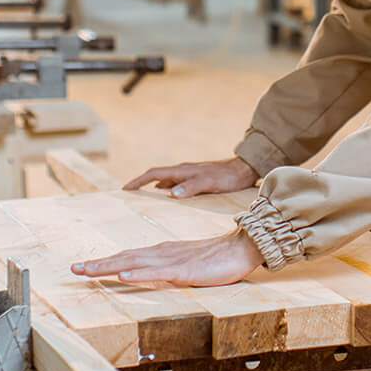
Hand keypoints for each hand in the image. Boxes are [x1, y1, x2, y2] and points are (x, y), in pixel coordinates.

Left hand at [71, 231, 263, 286]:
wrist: (241, 248)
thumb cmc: (216, 258)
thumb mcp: (185, 265)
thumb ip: (167, 268)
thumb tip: (150, 274)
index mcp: (161, 253)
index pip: (127, 258)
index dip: (104, 262)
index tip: (84, 267)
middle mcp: (161, 254)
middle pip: (124, 258)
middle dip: (98, 264)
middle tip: (74, 268)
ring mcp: (171, 261)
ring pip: (134, 263)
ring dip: (109, 267)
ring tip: (88, 270)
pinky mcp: (184, 270)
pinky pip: (157, 272)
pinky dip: (138, 272)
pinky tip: (124, 274)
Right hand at [123, 157, 259, 197]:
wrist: (244, 170)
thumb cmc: (227, 177)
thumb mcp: (209, 183)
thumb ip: (190, 187)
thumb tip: (170, 193)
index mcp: (182, 171)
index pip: (154, 174)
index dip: (139, 181)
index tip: (126, 188)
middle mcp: (183, 171)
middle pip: (156, 176)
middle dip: (141, 183)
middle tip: (129, 194)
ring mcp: (189, 175)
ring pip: (166, 181)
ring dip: (154, 187)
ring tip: (144, 198)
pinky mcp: (196, 180)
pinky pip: (176, 185)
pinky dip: (167, 190)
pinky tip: (169, 199)